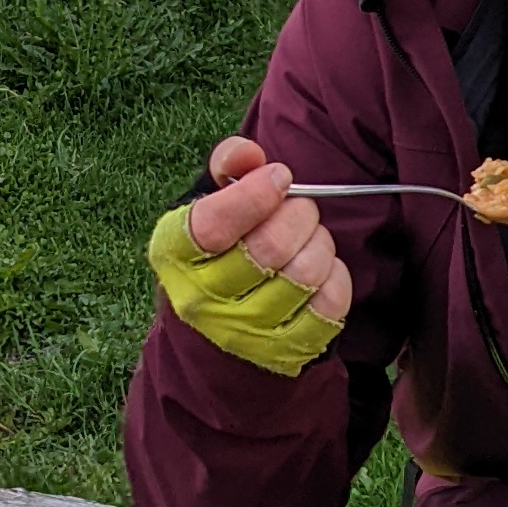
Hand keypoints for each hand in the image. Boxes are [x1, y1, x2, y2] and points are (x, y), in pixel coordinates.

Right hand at [188, 136, 351, 327]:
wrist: (216, 325)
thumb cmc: (218, 248)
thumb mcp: (210, 200)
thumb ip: (229, 165)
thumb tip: (248, 155)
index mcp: (173, 252)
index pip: (212, 224)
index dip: (255, 195)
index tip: (279, 177)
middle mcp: (200, 297)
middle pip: (269, 247)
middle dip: (298, 214)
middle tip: (300, 207)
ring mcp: (242, 330)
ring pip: (304, 275)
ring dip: (319, 243)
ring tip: (309, 237)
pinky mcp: (282, 351)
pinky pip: (329, 305)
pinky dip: (334, 276)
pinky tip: (320, 269)